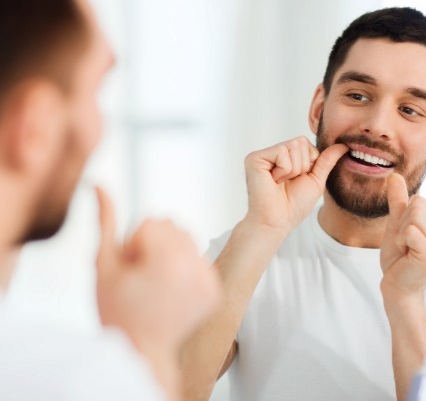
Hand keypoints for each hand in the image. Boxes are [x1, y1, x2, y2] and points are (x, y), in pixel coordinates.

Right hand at [95, 187, 219, 357]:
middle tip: (143, 276)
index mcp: (168, 260)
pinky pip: (199, 257)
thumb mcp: (103, 264)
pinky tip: (171, 290)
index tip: (131, 270)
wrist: (141, 350)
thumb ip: (105, 221)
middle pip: (171, 225)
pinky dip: (185, 266)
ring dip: (169, 251)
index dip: (133, 244)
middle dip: (153, 244)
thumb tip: (100, 185)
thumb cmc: (116, 310)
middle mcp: (195, 267)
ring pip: (187, 238)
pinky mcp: (215, 289)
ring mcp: (208, 279)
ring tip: (156, 282)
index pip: (151, 222)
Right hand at [243, 136, 346, 233]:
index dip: (309, 163)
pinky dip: (284, 170)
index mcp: (284, 157)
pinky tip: (273, 181)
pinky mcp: (255, 158)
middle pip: (300, 142)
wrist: (278, 222)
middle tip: (288, 182)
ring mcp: (262, 155)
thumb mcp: (316, 180)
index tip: (297, 180)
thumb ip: (327, 160)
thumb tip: (344, 145)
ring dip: (293, 170)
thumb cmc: (294, 205)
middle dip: (302, 166)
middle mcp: (272, 153)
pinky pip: (282, 152)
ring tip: (280, 183)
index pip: (306, 143)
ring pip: (293, 146)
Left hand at [380, 173, 425, 301]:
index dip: (403, 217)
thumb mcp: (396, 223)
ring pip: (413, 216)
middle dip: (402, 224)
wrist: (396, 286)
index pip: (418, 199)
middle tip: (405, 244)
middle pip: (417, 204)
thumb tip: (395, 175)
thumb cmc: (398, 257)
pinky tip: (407, 255)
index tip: (406, 237)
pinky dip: (400, 241)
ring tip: (406, 249)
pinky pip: (409, 230)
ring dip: (401, 233)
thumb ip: (398, 200)